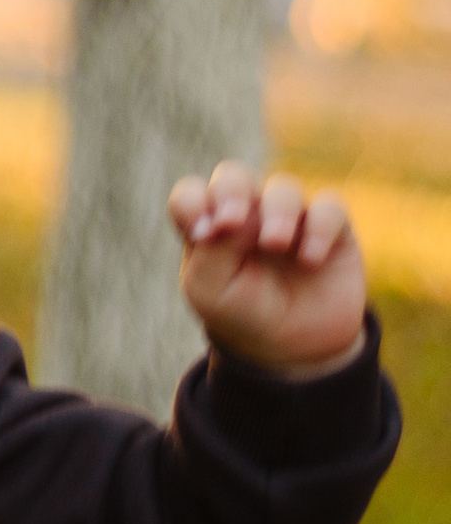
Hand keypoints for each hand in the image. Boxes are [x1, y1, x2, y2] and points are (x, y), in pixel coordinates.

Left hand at [171, 162, 368, 378]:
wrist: (295, 348)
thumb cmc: (243, 315)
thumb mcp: (211, 291)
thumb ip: (211, 251)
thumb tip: (229, 218)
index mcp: (210, 226)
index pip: (191, 194)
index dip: (192, 203)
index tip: (201, 234)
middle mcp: (248, 214)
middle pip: (234, 175)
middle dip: (232, 191)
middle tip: (232, 223)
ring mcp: (290, 217)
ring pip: (283, 189)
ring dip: (277, 212)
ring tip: (276, 244)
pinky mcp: (331, 228)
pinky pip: (329, 207)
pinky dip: (319, 227)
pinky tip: (310, 259)